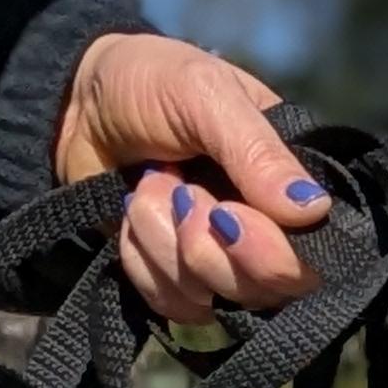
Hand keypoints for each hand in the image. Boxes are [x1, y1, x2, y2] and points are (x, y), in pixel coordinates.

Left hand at [55, 31, 326, 320]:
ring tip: (148, 187)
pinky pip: (175, 306)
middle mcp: (269, 232)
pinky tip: (134, 218)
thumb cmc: (147, 81)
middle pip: (266, 289)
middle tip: (178, 190)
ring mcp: (225, 264)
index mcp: (290, 184)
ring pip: (214, 300)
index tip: (227, 215)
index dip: (272, 253)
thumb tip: (315, 210)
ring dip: (164, 243)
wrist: (73, 104)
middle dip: (206, 245)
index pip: (313, 256)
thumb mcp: (204, 95)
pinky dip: (143, 263)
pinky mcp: (182, 284)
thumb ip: (258, 151)